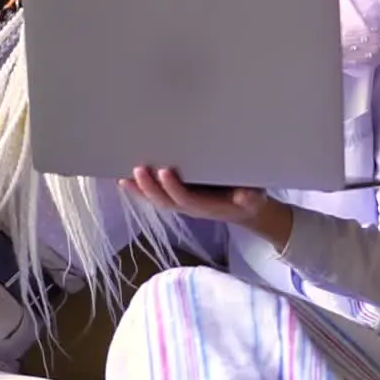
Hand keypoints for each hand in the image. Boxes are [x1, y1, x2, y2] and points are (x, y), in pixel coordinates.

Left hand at [121, 167, 267, 223]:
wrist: (245, 209)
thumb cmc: (249, 199)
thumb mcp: (255, 198)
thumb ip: (250, 198)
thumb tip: (245, 196)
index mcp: (207, 206)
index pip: (186, 199)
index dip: (173, 188)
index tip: (165, 171)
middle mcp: (189, 206)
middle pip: (165, 201)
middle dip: (150, 188)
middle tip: (139, 169)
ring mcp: (181, 203)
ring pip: (156, 200)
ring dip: (140, 190)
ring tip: (124, 176)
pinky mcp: (177, 197)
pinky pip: (155, 195)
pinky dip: (139, 190)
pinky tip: (125, 180)